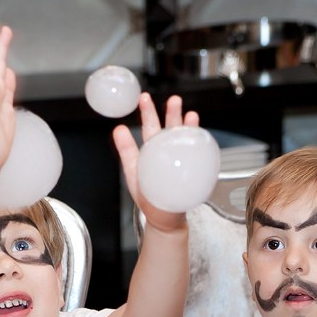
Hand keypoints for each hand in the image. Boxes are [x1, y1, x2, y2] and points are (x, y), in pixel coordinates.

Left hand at [112, 93, 199, 232]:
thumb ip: (126, 150)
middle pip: (170, 129)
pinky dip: (197, 144)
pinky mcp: (191, 171)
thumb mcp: (132, 171)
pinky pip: (195, 155)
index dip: (148, 112)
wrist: (164, 218)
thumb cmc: (147, 197)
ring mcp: (181, 161)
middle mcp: (167, 152)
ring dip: (187, 126)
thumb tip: (117, 129)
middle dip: (173, 113)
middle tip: (174, 100)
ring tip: (190, 114)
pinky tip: (198, 137)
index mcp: (152, 150)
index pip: (149, 127)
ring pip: (184, 139)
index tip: (145, 97)